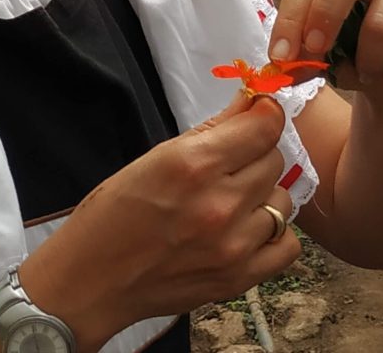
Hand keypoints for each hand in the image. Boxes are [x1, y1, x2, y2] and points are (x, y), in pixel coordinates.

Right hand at [20, 92, 300, 350]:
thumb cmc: (115, 210)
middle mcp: (221, 203)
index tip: (257, 115)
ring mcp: (234, 245)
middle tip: (230, 162)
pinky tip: (249, 229)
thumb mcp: (156, 156)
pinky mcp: (239, 279)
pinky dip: (274, 234)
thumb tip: (251, 102)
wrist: (94, 279)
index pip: (265, 127)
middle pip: (275, 160)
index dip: (265, 114)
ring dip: (263, 194)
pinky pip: (288, 245)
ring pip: (283, 201)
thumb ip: (211, 130)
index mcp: (194, 164)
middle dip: (256, 153)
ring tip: (233, 199)